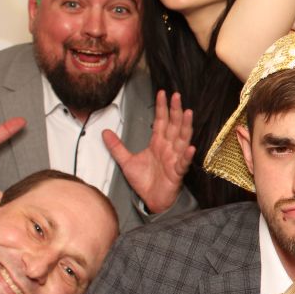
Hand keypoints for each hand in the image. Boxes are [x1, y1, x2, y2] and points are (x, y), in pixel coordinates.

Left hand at [103, 90, 194, 213]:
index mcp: (158, 143)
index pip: (161, 121)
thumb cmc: (145, 181)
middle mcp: (168, 148)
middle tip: (177, 95)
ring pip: (182, 139)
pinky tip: (190, 147)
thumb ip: (117, 147)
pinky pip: (183, 163)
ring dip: (186, 127)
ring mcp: (174, 159)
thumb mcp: (126, 161)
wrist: (151, 200)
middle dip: (175, 110)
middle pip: (174, 125)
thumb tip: (104, 132)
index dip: (162, 107)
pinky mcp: (177, 172)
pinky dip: (187, 155)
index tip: (163, 92)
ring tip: (188, 114)